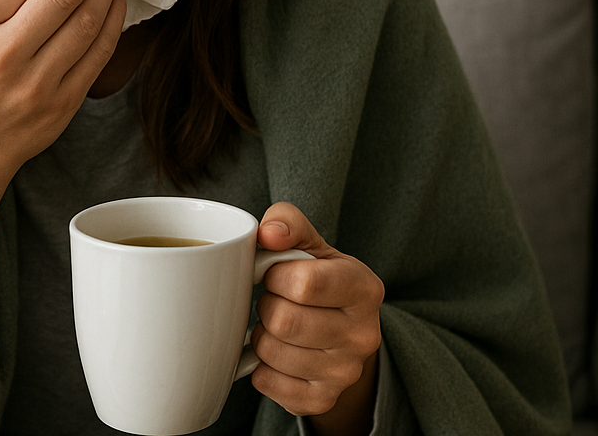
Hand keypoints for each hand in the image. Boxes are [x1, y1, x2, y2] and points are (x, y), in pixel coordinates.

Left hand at [251, 202, 383, 434]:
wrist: (341, 333)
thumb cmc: (318, 280)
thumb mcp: (310, 244)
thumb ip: (288, 223)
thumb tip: (268, 232)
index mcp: (364, 288)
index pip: (304, 283)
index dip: (275, 276)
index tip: (273, 273)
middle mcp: (364, 334)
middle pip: (284, 321)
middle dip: (266, 306)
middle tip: (273, 301)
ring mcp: (345, 372)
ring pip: (270, 352)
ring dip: (260, 335)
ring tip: (275, 326)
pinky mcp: (322, 399)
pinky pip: (266, 382)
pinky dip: (258, 366)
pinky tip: (276, 353)